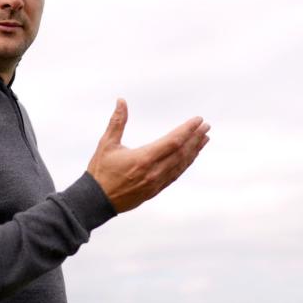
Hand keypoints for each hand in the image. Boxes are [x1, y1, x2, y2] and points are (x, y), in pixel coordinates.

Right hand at [87, 99, 210, 212]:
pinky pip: (175, 175)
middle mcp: (153, 172)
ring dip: (194, 151)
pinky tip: (191, 156)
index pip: (173, 142)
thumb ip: (117, 122)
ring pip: (180, 165)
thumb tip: (121, 101)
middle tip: (206, 126)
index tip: (198, 120)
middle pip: (181, 153)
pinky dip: (185, 164)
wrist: (96, 201)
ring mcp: (156, 182)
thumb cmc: (100, 171)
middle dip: (195, 138)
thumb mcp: (106, 144)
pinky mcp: (155, 190)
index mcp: (143, 159)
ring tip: (204, 139)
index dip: (187, 130)